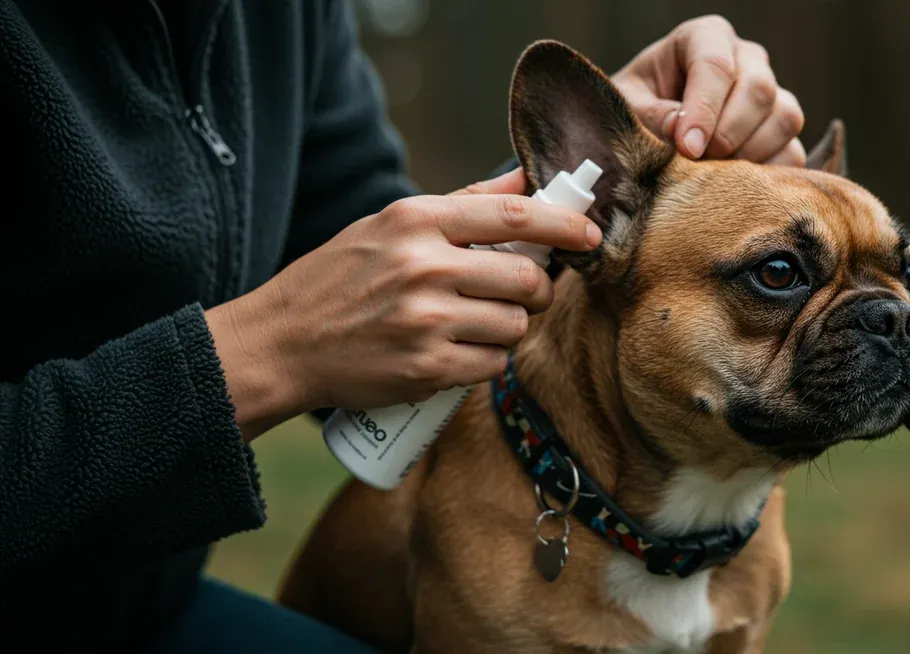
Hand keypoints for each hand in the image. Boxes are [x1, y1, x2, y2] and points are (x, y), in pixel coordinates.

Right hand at [206, 167, 601, 439]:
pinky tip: (459, 352)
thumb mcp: (388, 225)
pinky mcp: (425, 369)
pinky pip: (491, 364)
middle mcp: (423, 267)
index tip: (589, 234)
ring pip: (514, 325)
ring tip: (478, 324)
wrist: (280, 344)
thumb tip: (523, 180)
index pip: (513, 215)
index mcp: (415, 221)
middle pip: (526, 277)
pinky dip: (487, 361)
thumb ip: (460, 204)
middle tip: (523, 292)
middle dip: (538, 289)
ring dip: (510, 328)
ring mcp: (425, 321)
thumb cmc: (338, 279)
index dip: (563, 226)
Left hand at [611, 15, 806, 166]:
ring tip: (714, 173)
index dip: (703, 109)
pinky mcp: (781, 130)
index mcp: (705, 38)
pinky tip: (735, 183)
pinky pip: (794, 152)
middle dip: (727, 134)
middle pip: (759, 89)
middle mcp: (746, 58)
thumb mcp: (630, 106)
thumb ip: (652, 118)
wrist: (650, 125)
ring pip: (785, 117)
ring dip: (750, 154)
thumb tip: (687, 138)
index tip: (686, 148)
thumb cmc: (639, 106)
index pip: (716, 65)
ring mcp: (771, 92)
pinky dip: (769, 174)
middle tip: (697, 162)